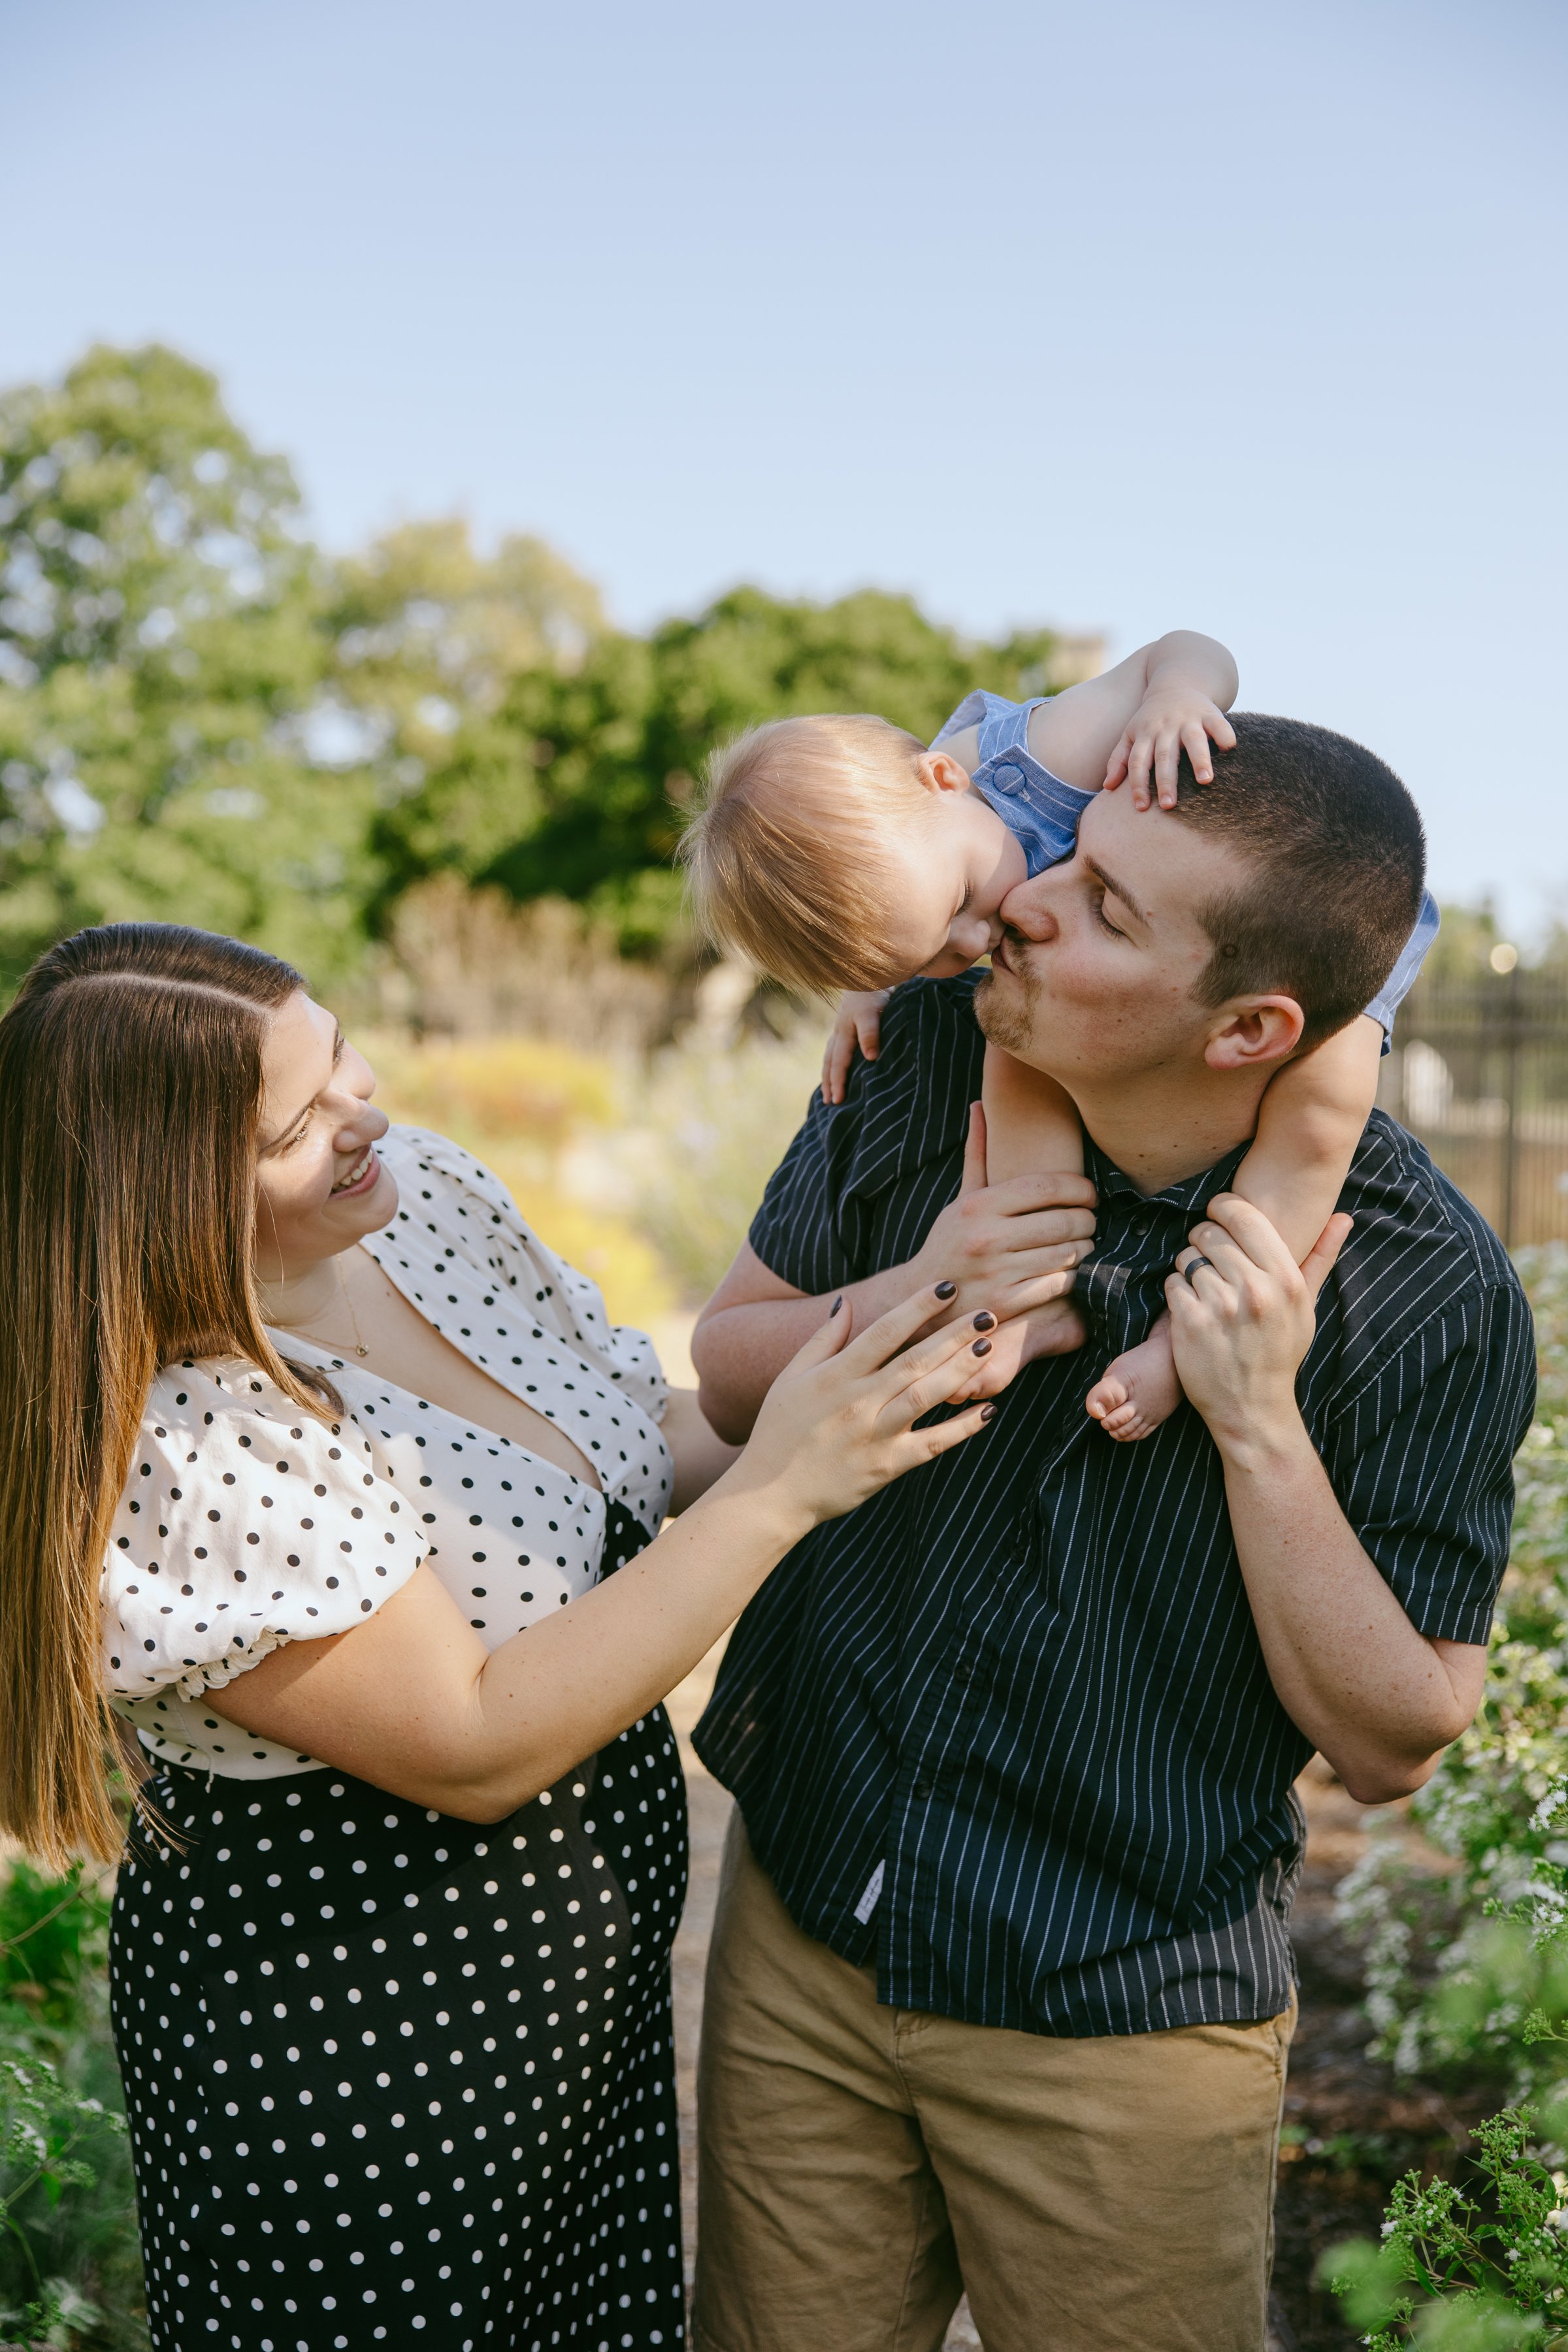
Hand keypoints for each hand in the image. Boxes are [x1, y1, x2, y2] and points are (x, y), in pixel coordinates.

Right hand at [730, 1281, 1003, 1531]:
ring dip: (961, 1370)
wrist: (771, 1494)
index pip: (884, 1332)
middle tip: (987, 1312)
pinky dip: (962, 1428)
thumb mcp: (790, 1378)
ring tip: (988, 1346)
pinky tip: (989, 1410)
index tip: (947, 1287)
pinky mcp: (888, 1466)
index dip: (917, 1306)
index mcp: (835, 1376)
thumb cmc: (779, 1431)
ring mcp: (876, 1435)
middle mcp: (859, 1402)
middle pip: (914, 1360)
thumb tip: (846, 1303)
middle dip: (953, 1334)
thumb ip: (823, 1340)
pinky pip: (932, 1444)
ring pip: (926, 1396)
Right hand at [821, 991, 892, 1103]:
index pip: (841, 1062)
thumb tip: (870, 1058)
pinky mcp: (844, 1027)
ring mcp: (840, 1029)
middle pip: (831, 1062)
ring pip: (829, 1057)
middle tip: (830, 1103)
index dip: (840, 1081)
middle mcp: (839, 1032)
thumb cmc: (874, 993)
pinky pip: (833, 1051)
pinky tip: (833, 1073)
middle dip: (831, 1083)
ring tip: (828, 1094)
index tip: (839, 1100)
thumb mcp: (874, 1012)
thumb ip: (871, 1033)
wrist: (868, 973)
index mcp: (845, 1032)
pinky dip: (831, 1065)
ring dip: (828, 1076)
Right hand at [905, 1102, 1095, 1328]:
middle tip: (1091, 1220)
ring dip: (1085, 1248)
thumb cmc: (949, 1243)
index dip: (1079, 1187)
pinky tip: (1069, 1269)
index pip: (1045, 1186)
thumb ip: (977, 1154)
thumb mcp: (960, 1199)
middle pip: (1063, 1221)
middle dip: (1088, 1220)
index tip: (1090, 1193)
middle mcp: (986, 1237)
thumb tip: (979, 1106)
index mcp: (977, 1206)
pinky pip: (1059, 1284)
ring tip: (1085, 1243)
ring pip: (1067, 1253)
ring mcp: (997, 1273)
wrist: (922, 1298)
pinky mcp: (1006, 1304)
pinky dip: (1073, 1276)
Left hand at [1102, 684, 1236, 809]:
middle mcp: (1166, 727)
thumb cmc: (1151, 719)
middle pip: (1164, 756)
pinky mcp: (1209, 712)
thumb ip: (1119, 759)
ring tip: (1205, 781)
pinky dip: (1224, 735)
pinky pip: (1218, 724)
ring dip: (1199, 759)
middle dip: (1165, 781)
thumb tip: (1108, 787)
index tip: (1142, 807)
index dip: (1138, 785)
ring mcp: (1189, 719)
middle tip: (1169, 806)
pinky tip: (1229, 751)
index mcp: (1145, 734)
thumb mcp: (1131, 734)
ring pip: (1193, 740)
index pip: (1138, 762)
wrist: (1176, 683)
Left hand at [1165, 1195, 1352, 1457]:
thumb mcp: (1306, 1305)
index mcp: (1285, 1280)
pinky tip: (1192, 1308)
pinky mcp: (1190, 1322)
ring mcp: (1221, 1306)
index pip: (1244, 1216)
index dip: (1224, 1207)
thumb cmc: (1279, 1351)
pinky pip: (1172, 1282)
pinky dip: (1177, 1291)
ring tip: (1204, 1288)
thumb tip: (1343, 1217)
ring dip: (1189, 1267)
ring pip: (1188, 1256)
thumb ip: (1320, 1257)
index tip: (1219, 1213)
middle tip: (1209, 1257)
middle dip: (1204, 1239)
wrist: (1252, 1406)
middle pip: (1210, 1233)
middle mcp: (1255, 1289)